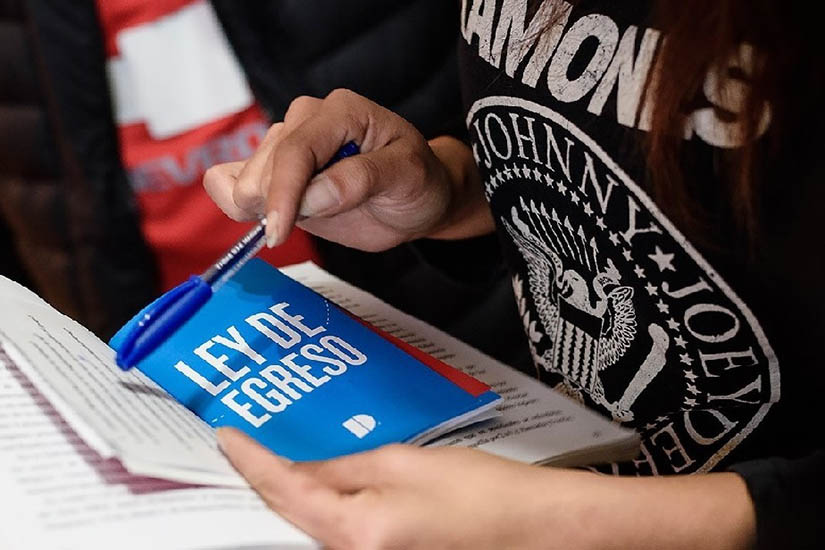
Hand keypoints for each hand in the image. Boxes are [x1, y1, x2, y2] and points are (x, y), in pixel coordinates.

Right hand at [203, 90, 466, 251]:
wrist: (415, 199)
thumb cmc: (417, 182)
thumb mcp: (407, 178)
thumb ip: (361, 181)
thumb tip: (311, 196)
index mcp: (341, 112)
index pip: (296, 150)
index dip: (282, 193)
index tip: (277, 233)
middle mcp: (306, 120)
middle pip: (263, 166)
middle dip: (275, 205)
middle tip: (310, 224)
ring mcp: (286, 145)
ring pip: (244, 179)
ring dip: (263, 209)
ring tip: (308, 218)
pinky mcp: (274, 172)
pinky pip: (229, 181)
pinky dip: (234, 203)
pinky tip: (258, 217)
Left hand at [217, 427, 756, 549]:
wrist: (532, 528)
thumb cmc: (480, 494)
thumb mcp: (404, 463)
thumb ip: (345, 468)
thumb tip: (304, 469)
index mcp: (354, 530)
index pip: (283, 490)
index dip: (250, 461)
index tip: (227, 437)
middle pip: (292, 513)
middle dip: (263, 479)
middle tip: (241, 443)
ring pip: (312, 523)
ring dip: (290, 490)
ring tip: (272, 454)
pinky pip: (338, 529)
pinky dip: (321, 503)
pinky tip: (317, 481)